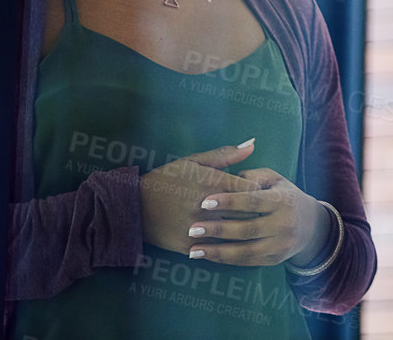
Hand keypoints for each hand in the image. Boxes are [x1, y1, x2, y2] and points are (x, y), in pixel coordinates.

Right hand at [138, 140, 262, 254]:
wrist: (132, 206)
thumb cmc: (167, 179)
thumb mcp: (193, 162)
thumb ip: (226, 155)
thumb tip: (253, 144)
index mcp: (211, 183)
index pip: (252, 189)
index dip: (258, 191)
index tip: (258, 191)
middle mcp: (207, 206)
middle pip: (247, 212)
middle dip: (255, 211)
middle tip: (260, 211)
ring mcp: (198, 228)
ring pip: (235, 232)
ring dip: (243, 229)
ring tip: (249, 226)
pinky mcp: (190, 246)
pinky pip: (217, 248)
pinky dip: (226, 244)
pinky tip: (231, 240)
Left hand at [185, 167, 329, 267]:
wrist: (310, 225)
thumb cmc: (283, 196)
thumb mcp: (275, 180)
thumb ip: (253, 175)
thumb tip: (231, 176)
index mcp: (284, 200)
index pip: (253, 201)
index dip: (229, 202)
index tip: (204, 202)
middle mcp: (285, 224)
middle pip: (247, 229)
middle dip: (218, 229)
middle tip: (192, 228)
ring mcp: (281, 245)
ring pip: (246, 251)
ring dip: (217, 251)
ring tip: (194, 249)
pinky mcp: (275, 259)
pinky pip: (247, 261)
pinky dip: (225, 260)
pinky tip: (207, 256)